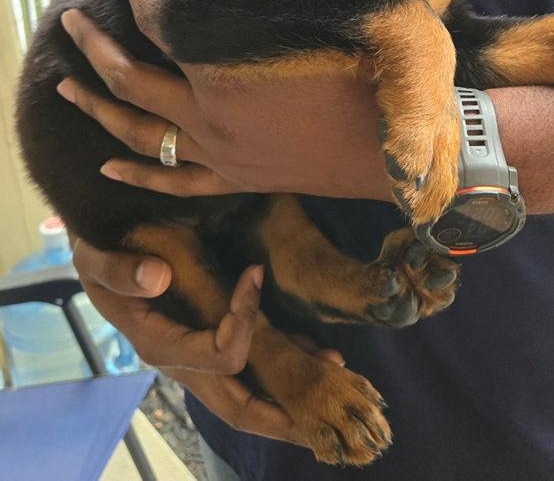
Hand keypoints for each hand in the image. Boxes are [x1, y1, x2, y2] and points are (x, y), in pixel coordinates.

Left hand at [57, 0, 390, 200]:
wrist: (400, 156)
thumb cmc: (379, 85)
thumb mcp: (343, 22)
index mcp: (231, 71)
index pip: (160, 20)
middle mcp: (211, 116)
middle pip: (131, 79)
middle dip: (92, 46)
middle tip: (69, 21)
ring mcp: (221, 154)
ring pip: (139, 133)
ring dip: (98, 107)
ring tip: (65, 87)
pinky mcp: (237, 180)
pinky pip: (175, 183)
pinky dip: (138, 176)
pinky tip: (107, 168)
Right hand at [71, 232, 342, 443]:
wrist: (105, 250)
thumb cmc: (103, 252)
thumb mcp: (99, 256)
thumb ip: (121, 270)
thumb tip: (156, 277)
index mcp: (160, 345)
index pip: (218, 355)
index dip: (243, 320)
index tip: (254, 274)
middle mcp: (183, 361)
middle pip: (238, 406)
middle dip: (283, 417)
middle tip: (325, 422)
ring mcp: (199, 357)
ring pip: (249, 394)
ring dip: (291, 395)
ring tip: (337, 379)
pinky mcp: (209, 344)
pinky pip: (250, 369)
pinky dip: (284, 368)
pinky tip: (319, 357)